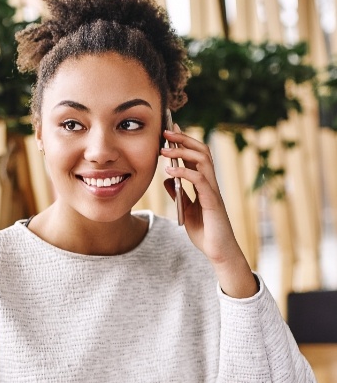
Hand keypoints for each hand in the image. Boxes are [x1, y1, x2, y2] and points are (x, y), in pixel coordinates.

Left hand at [161, 126, 257, 298]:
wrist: (218, 252)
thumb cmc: (205, 232)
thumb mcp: (186, 209)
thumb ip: (178, 193)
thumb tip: (167, 179)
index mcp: (205, 184)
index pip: (196, 155)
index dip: (185, 141)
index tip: (170, 130)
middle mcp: (211, 183)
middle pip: (201, 151)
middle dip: (183, 139)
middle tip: (166, 132)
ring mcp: (213, 191)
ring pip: (203, 160)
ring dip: (182, 152)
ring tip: (165, 149)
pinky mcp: (212, 202)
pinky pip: (200, 181)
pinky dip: (184, 173)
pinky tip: (170, 171)